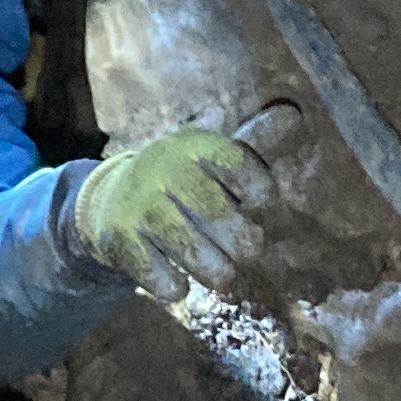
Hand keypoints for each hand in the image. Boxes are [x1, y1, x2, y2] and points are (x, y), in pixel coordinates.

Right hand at [71, 116, 277, 295]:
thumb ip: (254, 142)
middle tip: (246, 250)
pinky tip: (178, 284)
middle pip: (216, 212)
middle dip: (242, 242)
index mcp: (192, 144)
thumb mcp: (211, 157)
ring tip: (221, 274)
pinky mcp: (119, 238)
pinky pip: (158, 276)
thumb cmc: (180, 181)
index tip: (258, 203)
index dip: (259, 189)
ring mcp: (139, 204)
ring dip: (216, 272)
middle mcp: (163, 168)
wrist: (107, 200)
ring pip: (191, 250)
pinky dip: (174, 287)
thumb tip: (293, 113)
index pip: (237, 163)